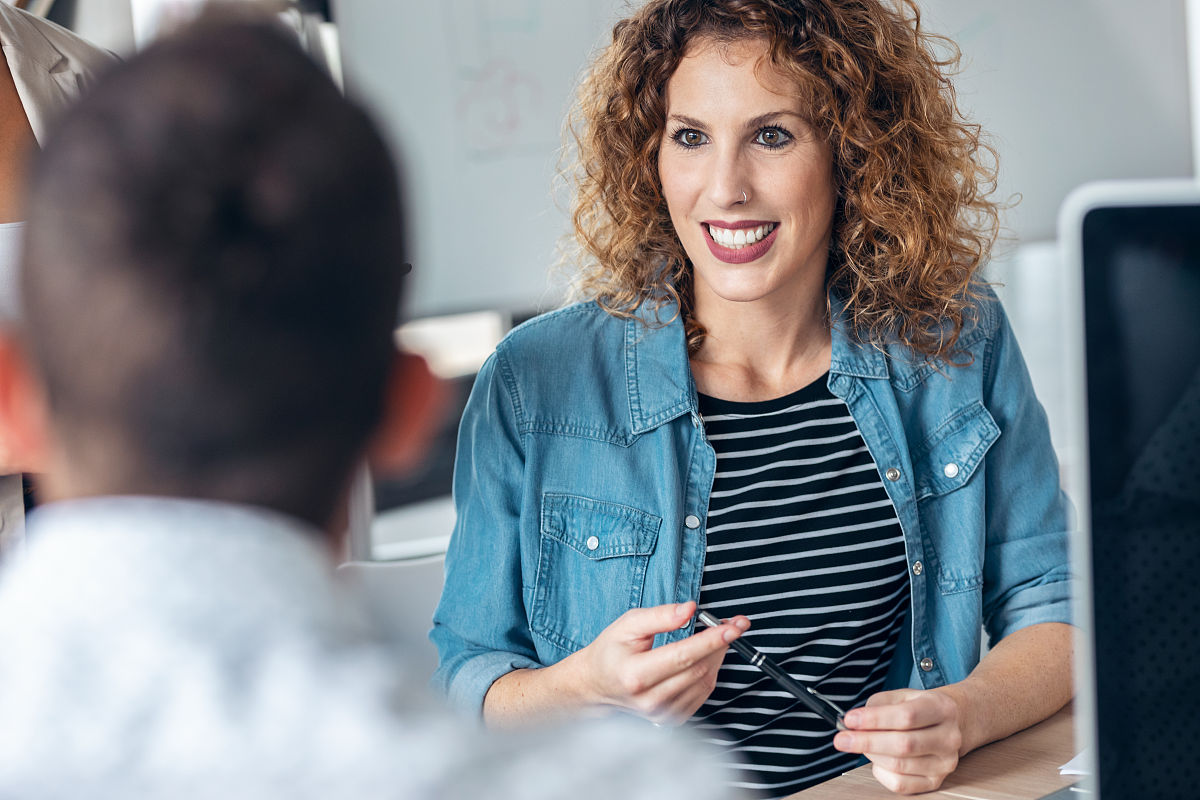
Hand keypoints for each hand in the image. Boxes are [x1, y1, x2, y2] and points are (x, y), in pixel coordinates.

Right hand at [570, 601, 748, 724]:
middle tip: (733, 623)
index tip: (733, 626)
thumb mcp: (628, 624)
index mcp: (635, 674)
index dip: (712, 639)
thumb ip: (660, 616)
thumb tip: (690, 609)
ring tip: (720, 636)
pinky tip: (707, 656)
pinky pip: (702, 694)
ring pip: (705, 681)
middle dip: (721, 644)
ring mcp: (661, 713)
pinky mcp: (670, 719)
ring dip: (718, 656)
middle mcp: (649, 699)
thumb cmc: (611, 651)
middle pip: (698, 668)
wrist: (597, 684)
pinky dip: (710, 671)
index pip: (683, 656)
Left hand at [833, 688, 964, 794]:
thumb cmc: (920, 708)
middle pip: (903, 744)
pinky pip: (901, 784)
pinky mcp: (936, 781)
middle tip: (841, 739)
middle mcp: (948, 737)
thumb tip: (854, 722)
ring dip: (872, 755)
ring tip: (861, 744)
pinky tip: (878, 760)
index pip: (906, 716)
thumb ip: (878, 704)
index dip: (874, 719)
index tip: (849, 720)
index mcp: (941, 708)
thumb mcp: (902, 695)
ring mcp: (945, 763)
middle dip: (866, 742)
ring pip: (899, 765)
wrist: (951, 724)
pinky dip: (881, 772)